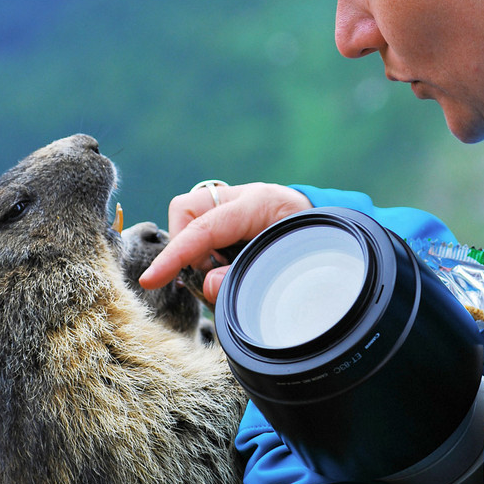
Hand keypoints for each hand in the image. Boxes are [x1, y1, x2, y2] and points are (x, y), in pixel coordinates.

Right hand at [138, 182, 311, 303]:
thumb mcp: (286, 263)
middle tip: (214, 273)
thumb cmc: (313, 245)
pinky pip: (203, 231)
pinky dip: (208, 253)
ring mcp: (234, 203)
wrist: (332, 228)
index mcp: (258, 204)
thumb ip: (245, 276)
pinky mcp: (231, 216)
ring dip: (198, 252)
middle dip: (187, 247)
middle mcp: (241, 197)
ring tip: (228, 270)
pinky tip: (231, 264)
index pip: (203, 227)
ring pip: (191, 222)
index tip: (152, 279)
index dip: (175, 255)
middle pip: (186, 211)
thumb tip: (208, 286)